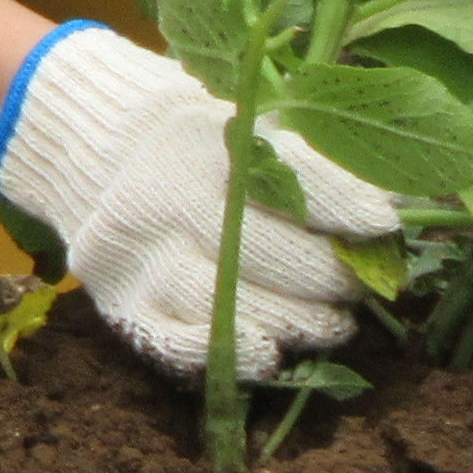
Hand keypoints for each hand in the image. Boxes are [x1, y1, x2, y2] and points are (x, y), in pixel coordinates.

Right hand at [0, 25, 389, 380]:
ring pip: (233, 306)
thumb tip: (392, 209)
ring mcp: (139, 251)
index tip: (382, 227)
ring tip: (331, 324)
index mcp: (205, 139)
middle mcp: (167, 195)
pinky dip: (229, 354)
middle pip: (272, 254)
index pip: (294, 180)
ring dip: (298, 324)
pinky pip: (176, 341)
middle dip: (332, 277)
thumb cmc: (187, 132)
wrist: (81, 140)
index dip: (348, 209)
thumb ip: (311, 155)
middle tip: (356, 284)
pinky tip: (268, 354)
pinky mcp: (118, 294)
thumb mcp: (243, 117)